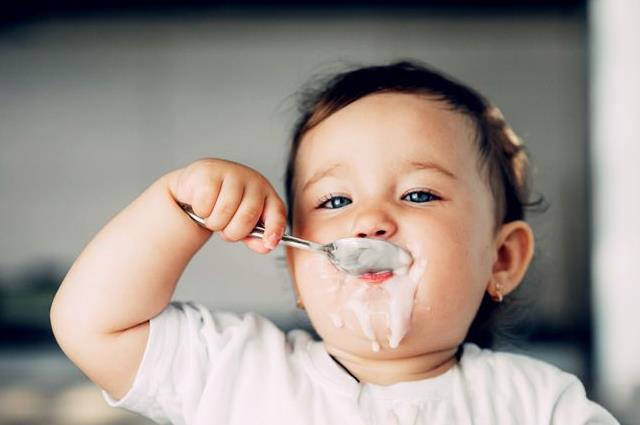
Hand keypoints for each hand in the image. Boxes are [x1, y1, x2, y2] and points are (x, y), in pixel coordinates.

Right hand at [169, 158, 285, 253]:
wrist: (198, 186)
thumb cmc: (225, 206)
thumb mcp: (243, 224)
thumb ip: (256, 237)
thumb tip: (266, 246)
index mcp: (267, 195)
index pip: (277, 212)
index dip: (275, 229)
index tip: (270, 242)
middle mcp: (253, 181)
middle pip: (248, 216)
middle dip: (233, 232)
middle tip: (225, 229)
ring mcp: (233, 174)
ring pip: (225, 211)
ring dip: (215, 223)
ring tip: (213, 217)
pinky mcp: (210, 172)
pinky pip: (206, 204)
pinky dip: (202, 212)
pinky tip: (203, 205)